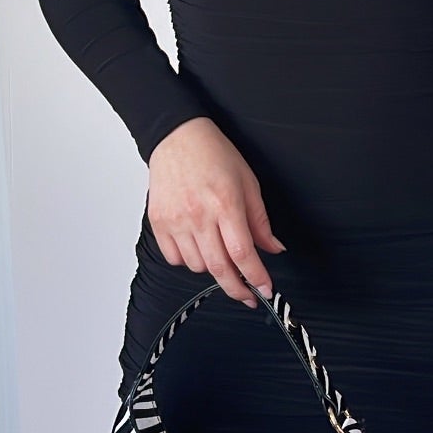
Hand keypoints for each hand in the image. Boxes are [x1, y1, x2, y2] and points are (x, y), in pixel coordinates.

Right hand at [147, 117, 286, 306]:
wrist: (176, 137)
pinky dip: (189, 260)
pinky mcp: (159, 222)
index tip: (265, 290)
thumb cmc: (213, 154)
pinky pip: (175, 258)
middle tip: (248, 296)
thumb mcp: (248, 182)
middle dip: (238, 289)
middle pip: (220, 269)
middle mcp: (199, 215)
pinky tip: (198, 246)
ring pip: (197, 267)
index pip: (243, 254)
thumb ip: (260, 221)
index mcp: (225, 204)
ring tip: (220, 254)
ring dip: (213, 269)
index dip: (257, 278)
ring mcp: (176, 220)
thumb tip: (273, 249)